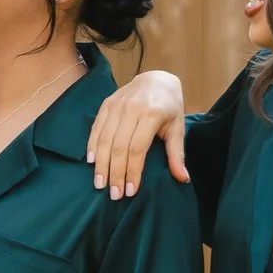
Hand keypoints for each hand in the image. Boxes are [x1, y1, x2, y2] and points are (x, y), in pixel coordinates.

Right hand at [85, 69, 185, 196]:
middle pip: (119, 147)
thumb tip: (182, 179)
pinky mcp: (106, 104)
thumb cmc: (170, 106)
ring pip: (104, 139)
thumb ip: (177, 153)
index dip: (132, 171)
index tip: (129, 191)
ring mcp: (117, 105)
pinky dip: (91, 145)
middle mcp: (131, 109)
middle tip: (113, 194)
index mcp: (152, 114)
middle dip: (114, 173)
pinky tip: (91, 162)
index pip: (137, 149)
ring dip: (101, 163)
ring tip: (99, 183)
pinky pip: (96, 128)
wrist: (157, 79)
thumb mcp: (178, 127)